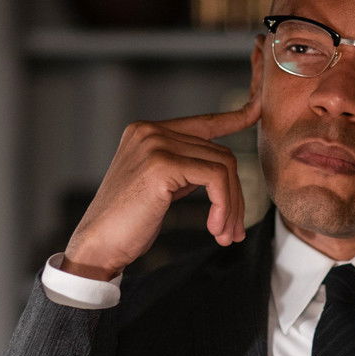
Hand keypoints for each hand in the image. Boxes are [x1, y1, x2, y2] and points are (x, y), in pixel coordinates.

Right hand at [61, 97, 261, 280]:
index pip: (202, 122)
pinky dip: (224, 206)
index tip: (256, 110)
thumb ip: (185, 169)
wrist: (97, 245)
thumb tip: (222, 169)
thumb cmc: (127, 224)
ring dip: (232, 206)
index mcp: (147, 132)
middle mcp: (150, 131)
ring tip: (225, 235)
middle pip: (219, 153)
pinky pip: (215, 179)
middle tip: (233, 231)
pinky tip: (215, 229)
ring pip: (223, 166)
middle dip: (235, 196)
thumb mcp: (160, 188)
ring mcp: (155, 144)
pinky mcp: (162, 164)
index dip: (233, 118)